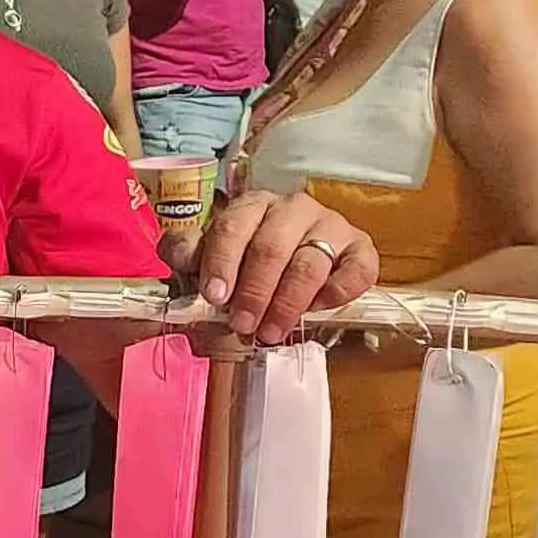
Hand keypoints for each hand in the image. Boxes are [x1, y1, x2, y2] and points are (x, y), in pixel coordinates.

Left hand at [185, 189, 380, 345]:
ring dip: (288, 303)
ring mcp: (332, 226)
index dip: (222, 262)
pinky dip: (336, 294)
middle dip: (254, 291)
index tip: (215, 296)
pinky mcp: (361, 249)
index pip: (234, 227)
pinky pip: (356, 271)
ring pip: (311, 264)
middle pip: (272, 247)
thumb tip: (175, 254)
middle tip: (242, 324)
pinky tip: (316, 309)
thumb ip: (191, 252)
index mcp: (254, 205)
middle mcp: (294, 208)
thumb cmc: (251, 257)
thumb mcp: (215, 253)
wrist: (303, 254)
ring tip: (270, 332)